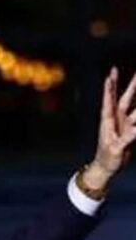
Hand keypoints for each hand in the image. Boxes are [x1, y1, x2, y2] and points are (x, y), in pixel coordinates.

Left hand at [87, 68, 135, 190]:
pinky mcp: (129, 129)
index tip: (110, 75)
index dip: (110, 88)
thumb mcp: (116, 149)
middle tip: (134, 72)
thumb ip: (127, 138)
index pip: (109, 102)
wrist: (106, 167)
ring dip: (135, 93)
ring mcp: (123, 123)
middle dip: (129, 85)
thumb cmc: (107, 159)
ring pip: (132, 104)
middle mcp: (115, 119)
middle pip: (124, 98)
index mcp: (108, 122)